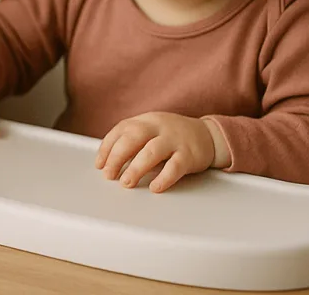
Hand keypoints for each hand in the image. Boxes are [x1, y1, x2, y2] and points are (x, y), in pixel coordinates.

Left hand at [96, 112, 228, 192]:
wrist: (208, 135)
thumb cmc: (172, 136)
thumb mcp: (151, 131)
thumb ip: (132, 141)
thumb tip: (108, 162)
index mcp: (145, 120)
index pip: (121, 130)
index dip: (107, 147)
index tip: (99, 165)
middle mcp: (158, 127)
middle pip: (132, 138)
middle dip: (117, 157)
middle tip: (109, 175)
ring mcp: (175, 139)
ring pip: (151, 152)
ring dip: (136, 168)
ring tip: (126, 183)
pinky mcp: (190, 154)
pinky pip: (175, 167)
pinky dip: (163, 178)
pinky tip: (154, 187)